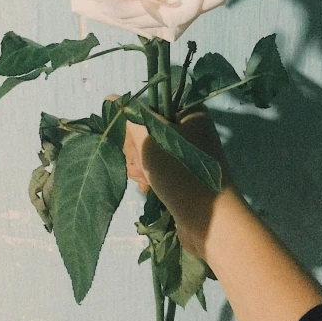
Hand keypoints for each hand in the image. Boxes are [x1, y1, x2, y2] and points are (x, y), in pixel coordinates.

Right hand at [105, 95, 231, 256]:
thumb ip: (131, 118)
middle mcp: (189, 129)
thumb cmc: (183, 175)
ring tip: (150, 179)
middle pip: (145, 129)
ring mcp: (185, 153)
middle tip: (146, 163)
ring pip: (146, 151)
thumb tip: (111, 99)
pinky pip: (154, 168)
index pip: (150, 105)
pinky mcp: (180, 174)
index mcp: (190, 112)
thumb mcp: (152, 141)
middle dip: (138, 150)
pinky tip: (150, 188)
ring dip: (141, 166)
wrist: (210, 222)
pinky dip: (148, 178)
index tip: (136, 138)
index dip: (137, 123)